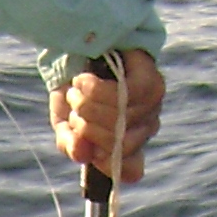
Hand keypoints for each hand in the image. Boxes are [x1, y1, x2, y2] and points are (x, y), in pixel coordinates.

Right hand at [49, 48, 164, 184]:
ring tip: (75, 89)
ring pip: (121, 119)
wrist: (81, 46)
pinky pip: (126, 95)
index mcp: (127, 143)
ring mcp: (151, 105)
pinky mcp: (151, 81)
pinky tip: (85, 80)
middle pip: (120, 145)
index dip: (106, 164)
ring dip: (87, 105)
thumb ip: (70, 143)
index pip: (132, 170)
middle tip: (72, 106)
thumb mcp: (64, 121)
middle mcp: (144, 128)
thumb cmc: (75, 89)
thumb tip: (81, 154)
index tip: (86, 147)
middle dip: (86, 127)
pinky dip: (98, 90)